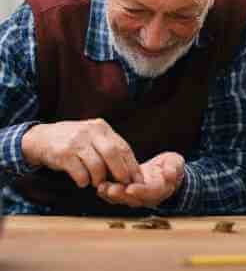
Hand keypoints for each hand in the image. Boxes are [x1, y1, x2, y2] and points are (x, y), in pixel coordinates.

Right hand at [21, 119, 142, 187]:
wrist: (41, 138)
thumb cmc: (73, 141)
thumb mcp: (93, 137)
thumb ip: (109, 148)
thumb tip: (129, 170)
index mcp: (102, 128)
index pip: (123, 147)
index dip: (131, 165)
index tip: (137, 180)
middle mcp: (91, 131)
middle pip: (113, 153)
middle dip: (120, 172)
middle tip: (122, 185)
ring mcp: (77, 141)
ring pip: (97, 165)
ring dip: (100, 179)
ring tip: (97, 184)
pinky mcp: (64, 153)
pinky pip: (79, 172)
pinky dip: (84, 181)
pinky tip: (82, 182)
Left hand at [97, 152, 184, 207]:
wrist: (166, 171)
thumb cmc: (172, 166)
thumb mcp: (177, 164)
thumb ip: (174, 168)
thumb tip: (170, 174)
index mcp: (161, 190)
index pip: (151, 192)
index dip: (141, 191)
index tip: (131, 188)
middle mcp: (147, 197)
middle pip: (133, 199)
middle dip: (121, 194)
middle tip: (110, 189)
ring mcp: (137, 196)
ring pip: (123, 199)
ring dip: (111, 194)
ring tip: (101, 187)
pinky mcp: (128, 192)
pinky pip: (117, 195)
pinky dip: (107, 191)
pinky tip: (99, 185)